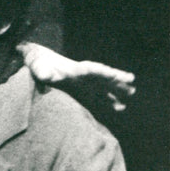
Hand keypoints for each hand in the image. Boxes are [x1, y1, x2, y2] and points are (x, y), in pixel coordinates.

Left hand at [19, 42, 135, 110]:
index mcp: (73, 68)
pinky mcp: (83, 89)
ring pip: (104, 84)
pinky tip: (120, 107)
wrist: (37, 63)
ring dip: (117, 88)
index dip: (101, 71)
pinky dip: (110, 100)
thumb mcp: (38, 66)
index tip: (112, 73)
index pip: (90, 68)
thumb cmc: (38, 64)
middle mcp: (82, 74)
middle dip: (116, 77)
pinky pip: (99, 94)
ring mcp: (84, 81)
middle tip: (131, 80)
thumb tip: (45, 76)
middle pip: (102, 74)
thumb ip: (42, 71)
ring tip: (131, 93)